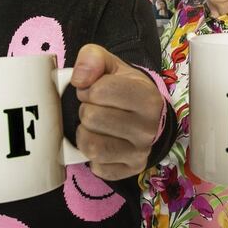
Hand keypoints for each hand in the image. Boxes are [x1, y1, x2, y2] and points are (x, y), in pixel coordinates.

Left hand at [72, 44, 163, 180]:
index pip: (100, 90)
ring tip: (95, 126)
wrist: (144, 115)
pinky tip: (102, 142)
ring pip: (91, 146)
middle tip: (95, 108)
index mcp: (148, 98)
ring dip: (85, 133)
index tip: (95, 91)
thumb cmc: (124, 87)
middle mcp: (148, 128)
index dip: (88, 89)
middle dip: (86, 110)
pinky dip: (91, 156)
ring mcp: (140, 152)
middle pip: (92, 118)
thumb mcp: (111, 64)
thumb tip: (79, 79)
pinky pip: (97, 168)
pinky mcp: (130, 170)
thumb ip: (92, 57)